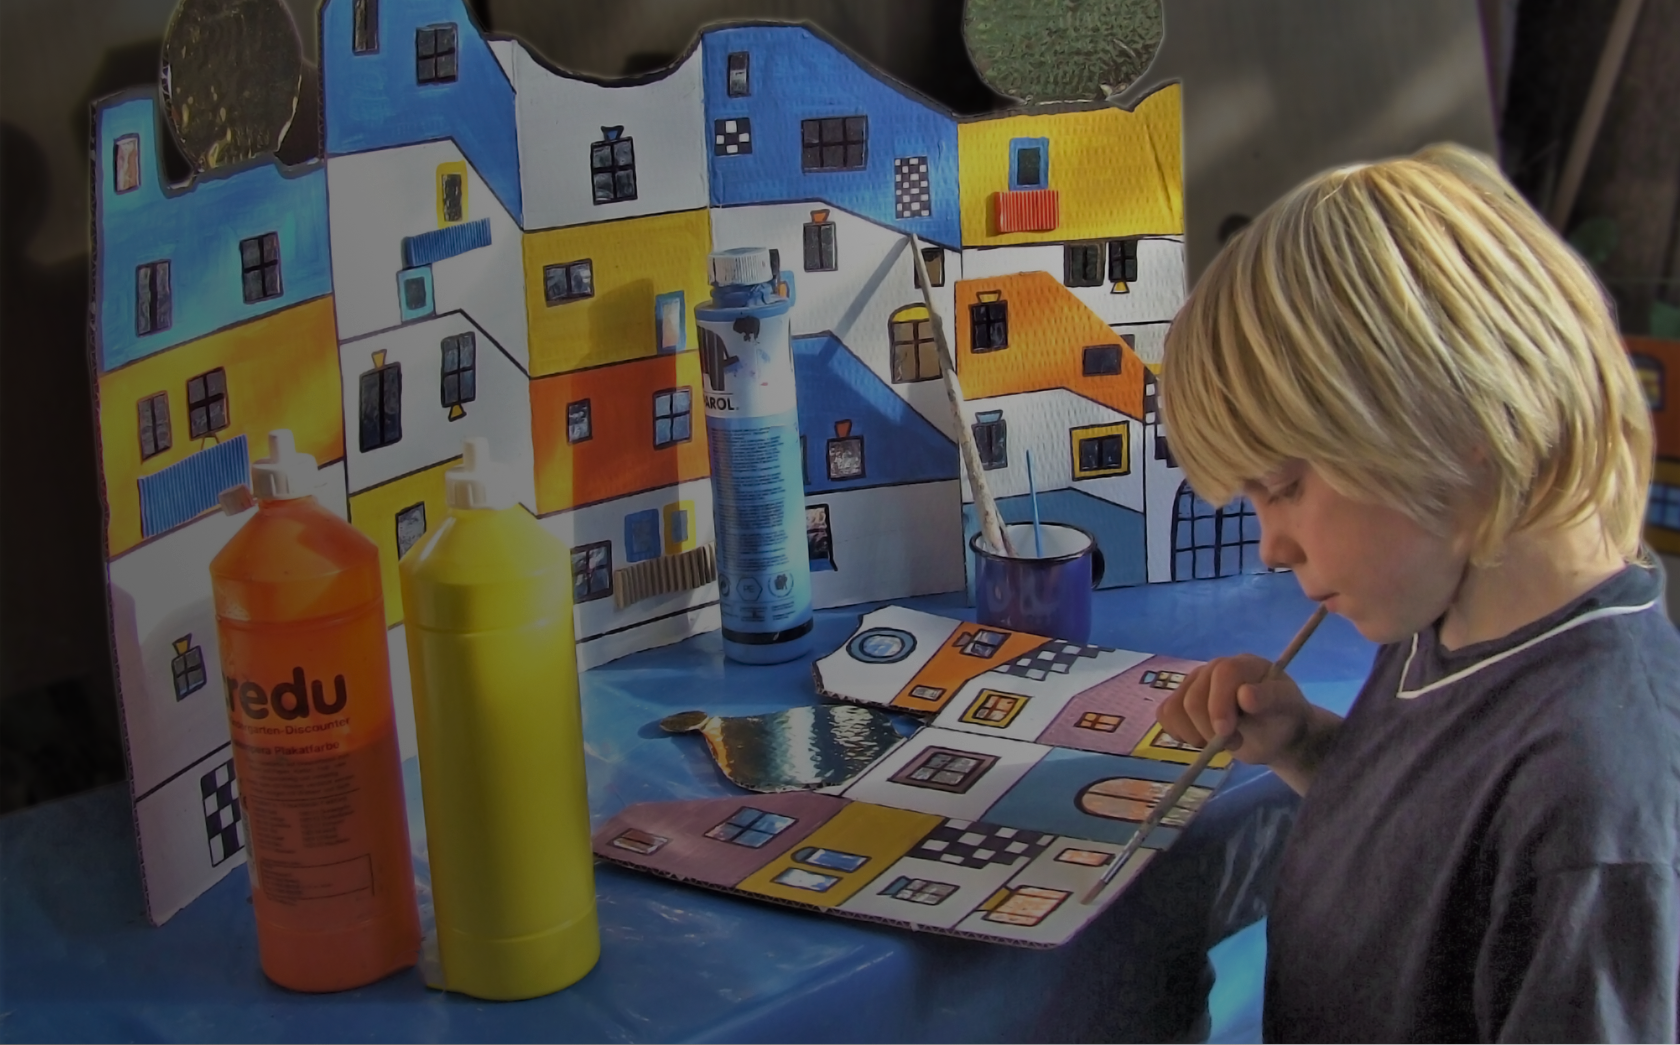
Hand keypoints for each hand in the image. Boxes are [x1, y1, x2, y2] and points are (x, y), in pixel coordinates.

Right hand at [1157, 654, 1313, 766]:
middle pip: (1193, 698)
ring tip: (1219, 742)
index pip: (1221, 674)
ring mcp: (1194, 685)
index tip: (1226, 732)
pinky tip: (1200, 738)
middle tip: (1235, 742)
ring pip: (1174, 708)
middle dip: (1210, 728)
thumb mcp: (1285, 708)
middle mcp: (1212, 670)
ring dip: (1194, 733)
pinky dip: (1178, 732)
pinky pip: (1165, 714)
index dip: (1219, 704)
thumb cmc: (1282, 718)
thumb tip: (1245, 695)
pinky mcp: (1181, 701)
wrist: (1275, 733)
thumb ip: (1269, 698)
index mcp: (1241, 665)